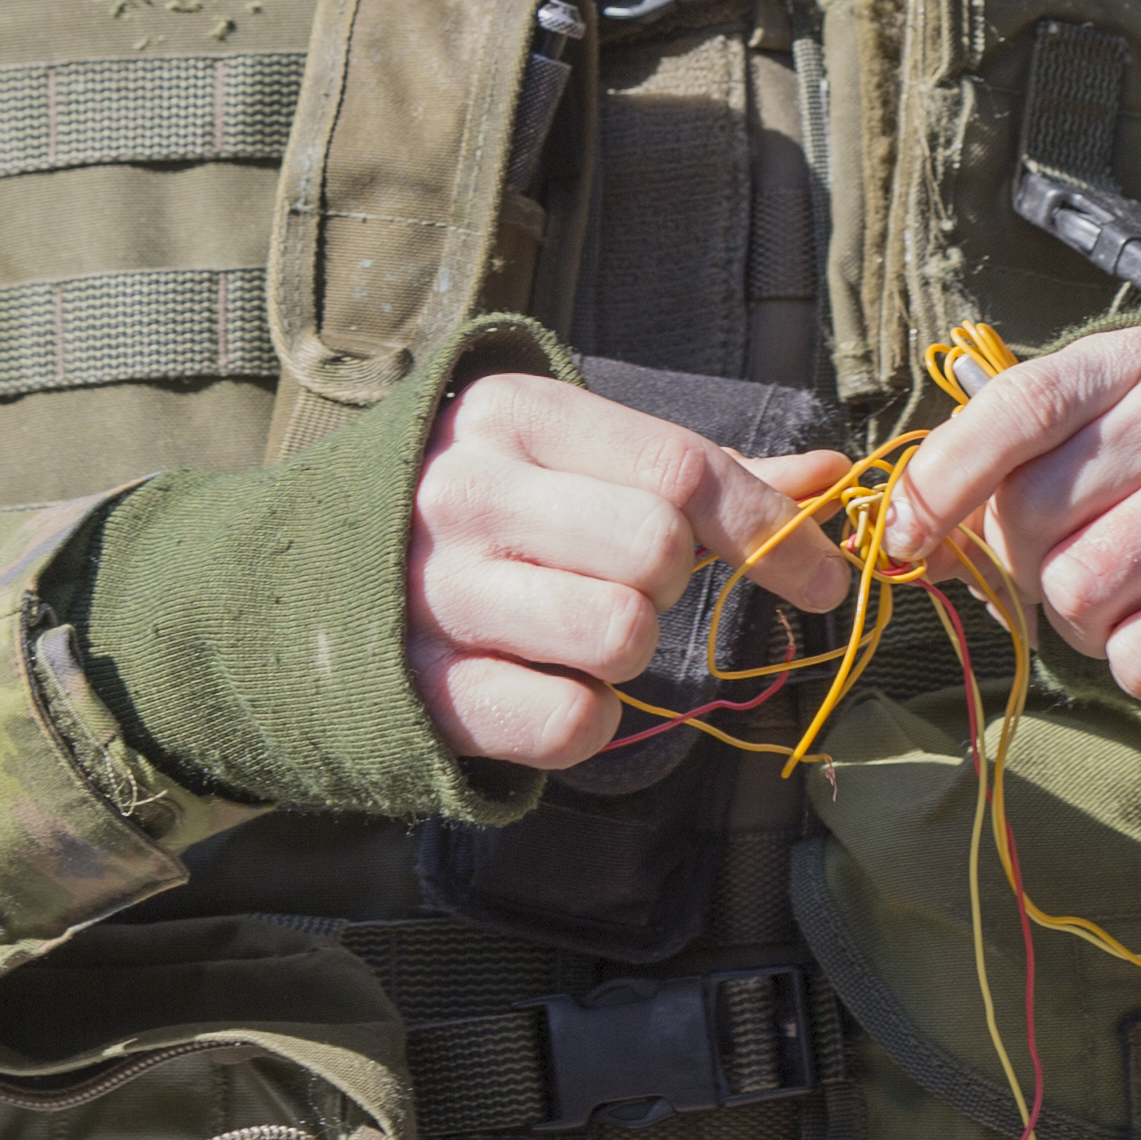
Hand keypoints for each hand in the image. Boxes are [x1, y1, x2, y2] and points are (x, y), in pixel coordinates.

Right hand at [410, 372, 857, 770]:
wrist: (304, 583)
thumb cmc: (487, 514)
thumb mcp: (574, 459)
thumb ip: (705, 474)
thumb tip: (835, 475)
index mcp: (512, 416)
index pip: (682, 469)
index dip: (773, 530)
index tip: (826, 577)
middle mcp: (467, 495)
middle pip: (658, 552)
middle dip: (672, 584)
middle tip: (629, 584)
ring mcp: (438, 594)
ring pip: (622, 636)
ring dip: (630, 649)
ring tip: (577, 628)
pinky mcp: (427, 691)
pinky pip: (574, 723)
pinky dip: (589, 718)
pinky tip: (548, 683)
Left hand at [881, 323, 1140, 709]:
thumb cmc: (1137, 510)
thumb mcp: (1060, 470)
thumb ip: (975, 489)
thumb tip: (897, 535)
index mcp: (1132, 362)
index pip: (1017, 406)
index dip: (943, 478)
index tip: (901, 536)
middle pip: (1033, 512)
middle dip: (1029, 566)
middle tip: (1076, 565)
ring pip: (1083, 591)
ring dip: (1084, 622)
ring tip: (1131, 595)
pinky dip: (1140, 667)